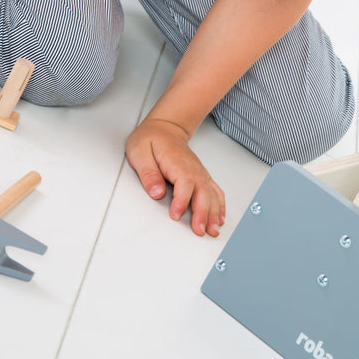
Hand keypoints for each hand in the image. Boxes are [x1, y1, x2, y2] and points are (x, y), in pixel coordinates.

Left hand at [125, 117, 225, 236]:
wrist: (165, 128)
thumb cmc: (151, 139)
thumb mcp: (139, 151)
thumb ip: (148, 173)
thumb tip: (156, 191)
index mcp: (176, 162)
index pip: (184, 182)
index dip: (181, 200)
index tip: (175, 215)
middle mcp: (192, 168)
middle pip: (202, 191)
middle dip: (203, 213)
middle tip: (199, 231)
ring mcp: (199, 172)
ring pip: (211, 194)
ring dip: (214, 213)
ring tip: (212, 230)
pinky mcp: (201, 176)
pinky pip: (215, 191)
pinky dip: (220, 206)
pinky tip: (219, 218)